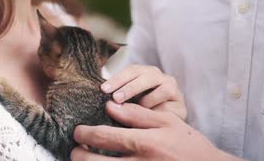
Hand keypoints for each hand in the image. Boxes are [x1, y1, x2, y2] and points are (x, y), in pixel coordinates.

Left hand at [71, 102, 240, 160]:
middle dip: (77, 154)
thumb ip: (138, 114)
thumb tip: (111, 107)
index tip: (78, 131)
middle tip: (75, 149)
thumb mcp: (168, 122)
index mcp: (143, 142)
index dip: (84, 133)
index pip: (103, 136)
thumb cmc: (188, 145)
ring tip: (84, 158)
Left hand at [102, 65, 186, 119]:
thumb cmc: (144, 111)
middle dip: (130, 87)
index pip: (132, 70)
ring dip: (146, 100)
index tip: (103, 89)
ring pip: (162, 89)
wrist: (168, 127)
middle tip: (116, 98)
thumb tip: (105, 101)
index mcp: (147, 73)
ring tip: (133, 110)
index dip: (118, 78)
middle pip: (147, 76)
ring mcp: (174, 91)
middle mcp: (162, 78)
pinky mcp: (182, 107)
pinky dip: (159, 111)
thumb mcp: (130, 101)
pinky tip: (149, 118)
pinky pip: (171, 106)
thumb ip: (120, 97)